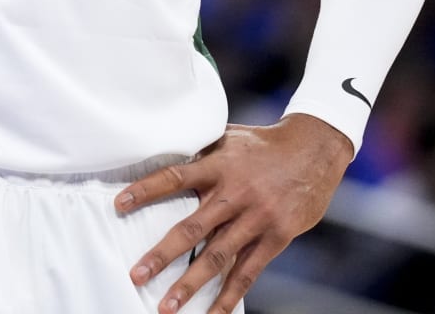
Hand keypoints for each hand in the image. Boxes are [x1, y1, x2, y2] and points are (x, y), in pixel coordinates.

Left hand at [115, 113, 352, 312]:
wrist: (315, 148)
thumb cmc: (264, 143)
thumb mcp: (229, 136)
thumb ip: (200, 151)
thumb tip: (162, 155)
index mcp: (220, 165)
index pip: (175, 177)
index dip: (146, 190)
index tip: (119, 204)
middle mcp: (236, 193)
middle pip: (193, 227)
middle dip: (162, 254)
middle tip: (137, 275)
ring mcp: (257, 217)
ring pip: (218, 256)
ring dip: (191, 284)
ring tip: (167, 306)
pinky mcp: (277, 236)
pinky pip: (249, 271)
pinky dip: (229, 295)